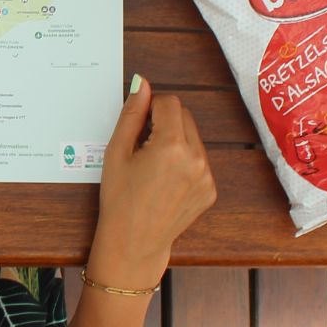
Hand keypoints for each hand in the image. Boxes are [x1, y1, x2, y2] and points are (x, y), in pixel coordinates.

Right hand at [86, 76, 216, 291]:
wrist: (134, 242)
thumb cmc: (120, 200)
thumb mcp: (116, 152)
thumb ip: (131, 113)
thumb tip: (141, 84)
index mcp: (171, 146)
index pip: (169, 102)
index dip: (150, 108)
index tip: (138, 126)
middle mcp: (196, 158)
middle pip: (184, 116)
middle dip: (164, 122)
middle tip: (143, 146)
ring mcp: (206, 175)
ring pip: (193, 137)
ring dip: (176, 140)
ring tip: (154, 166)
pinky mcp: (210, 189)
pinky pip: (199, 160)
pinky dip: (184, 161)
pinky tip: (165, 180)